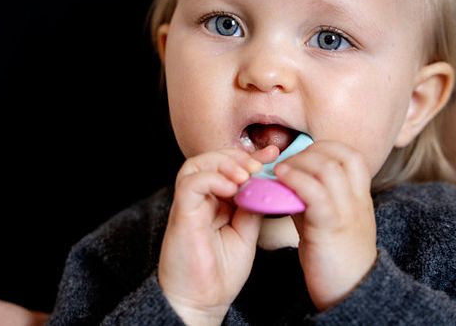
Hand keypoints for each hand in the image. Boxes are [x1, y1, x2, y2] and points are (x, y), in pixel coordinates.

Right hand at [158, 146, 277, 324]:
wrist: (201, 302)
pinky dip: (211, 179)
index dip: (251, 157)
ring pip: (196, 164)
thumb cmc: (220, 272)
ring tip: (245, 175)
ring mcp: (189, 204)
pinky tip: (231, 188)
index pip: (229, 167)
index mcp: (215, 201)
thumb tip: (267, 183)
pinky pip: (190, 183)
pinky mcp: (181, 213)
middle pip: (211, 158)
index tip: (274, 153)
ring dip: (223, 163)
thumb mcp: (246, 232)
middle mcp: (200, 199)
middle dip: (237, 156)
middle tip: (258, 165)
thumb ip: (252, 206)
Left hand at [275, 141, 376, 310]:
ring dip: (299, 162)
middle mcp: (358, 199)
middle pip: (340, 155)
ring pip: (329, 168)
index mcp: (360, 196)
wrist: (351, 292)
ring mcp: (347, 212)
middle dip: (308, 152)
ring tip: (280, 169)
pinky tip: (280, 179)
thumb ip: (311, 198)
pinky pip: (317, 193)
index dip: (323, 148)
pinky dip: (296, 180)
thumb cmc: (334, 257)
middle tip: (286, 163)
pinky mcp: (331, 227)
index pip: (350, 154)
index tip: (301, 157)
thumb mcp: (327, 220)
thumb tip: (285, 179)